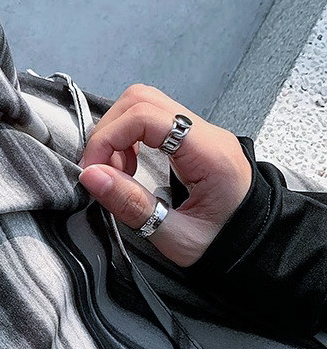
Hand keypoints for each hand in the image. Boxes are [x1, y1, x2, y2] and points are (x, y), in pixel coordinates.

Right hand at [77, 83, 252, 267]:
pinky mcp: (191, 140)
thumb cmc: (225, 246)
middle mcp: (206, 134)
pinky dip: (128, 138)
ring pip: (144, 104)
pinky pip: (151, 120)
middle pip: (142, 100)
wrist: (258, 249)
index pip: (146, 116)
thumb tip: (91, 176)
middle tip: (99, 171)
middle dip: (109, 132)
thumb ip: (133, 205)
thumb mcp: (176, 237)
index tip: (93, 171)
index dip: (109, 138)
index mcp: (209, 154)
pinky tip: (127, 168)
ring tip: (114, 172)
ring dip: (117, 133)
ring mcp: (200, 133)